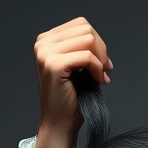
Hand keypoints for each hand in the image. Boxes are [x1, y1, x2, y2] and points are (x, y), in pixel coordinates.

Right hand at [33, 17, 111, 147]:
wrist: (59, 122)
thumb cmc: (70, 98)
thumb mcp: (76, 66)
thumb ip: (82, 47)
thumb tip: (99, 41)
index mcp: (46, 40)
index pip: (81, 24)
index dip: (97, 43)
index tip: (103, 63)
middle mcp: (43, 43)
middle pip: (85, 28)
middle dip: (101, 50)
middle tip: (105, 70)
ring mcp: (46, 53)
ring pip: (88, 39)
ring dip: (101, 59)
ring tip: (100, 76)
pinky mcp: (54, 65)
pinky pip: (87, 57)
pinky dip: (98, 68)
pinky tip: (99, 81)